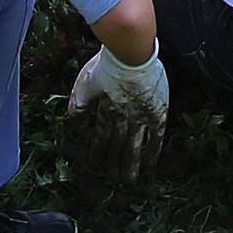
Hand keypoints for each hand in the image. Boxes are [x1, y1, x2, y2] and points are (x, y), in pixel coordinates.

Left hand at [67, 45, 169, 183]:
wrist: (132, 52)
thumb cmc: (108, 63)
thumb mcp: (85, 83)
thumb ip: (79, 104)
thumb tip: (75, 123)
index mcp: (106, 112)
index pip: (100, 139)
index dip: (97, 154)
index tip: (94, 166)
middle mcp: (122, 119)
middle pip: (117, 147)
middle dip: (114, 165)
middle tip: (113, 180)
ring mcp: (141, 117)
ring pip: (134, 147)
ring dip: (131, 164)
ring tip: (129, 179)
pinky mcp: (157, 111)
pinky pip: (156, 135)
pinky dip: (153, 150)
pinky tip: (150, 162)